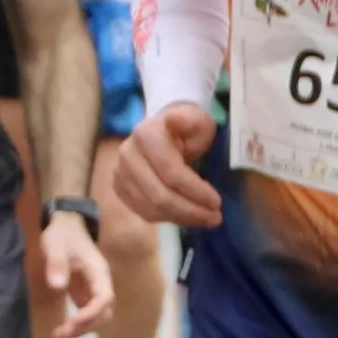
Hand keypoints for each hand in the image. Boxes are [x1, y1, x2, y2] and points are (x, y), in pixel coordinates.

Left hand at [36, 206, 112, 337]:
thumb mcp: (55, 245)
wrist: (67, 225)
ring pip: (99, 317)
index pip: (104, 297)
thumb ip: (56, 264)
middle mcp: (101, 284)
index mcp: (99, 272)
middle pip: (105, 312)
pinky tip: (63, 330)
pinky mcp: (86, 294)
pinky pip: (89, 314)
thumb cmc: (63, 234)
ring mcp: (94, 290)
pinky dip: (79, 325)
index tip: (74, 320)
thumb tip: (57, 286)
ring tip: (60, 334)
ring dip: (83, 329)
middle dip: (87, 325)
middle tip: (63, 332)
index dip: (92, 312)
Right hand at [110, 103, 224, 227]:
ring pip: (151, 208)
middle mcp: (127, 155)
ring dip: (181, 218)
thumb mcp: (196, 120)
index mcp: (145, 135)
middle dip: (190, 211)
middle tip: (215, 217)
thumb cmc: (185, 128)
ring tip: (205, 218)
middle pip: (159, 195)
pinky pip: (144, 212)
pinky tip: (186, 215)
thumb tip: (174, 118)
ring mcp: (120, 173)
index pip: (171, 173)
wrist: (162, 131)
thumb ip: (189, 120)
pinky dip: (168, 218)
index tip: (217, 202)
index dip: (195, 191)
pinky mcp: (120, 188)